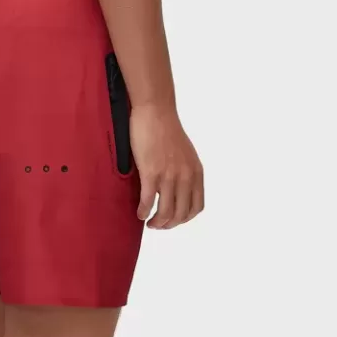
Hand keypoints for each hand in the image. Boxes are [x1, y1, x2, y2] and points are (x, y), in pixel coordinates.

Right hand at [130, 103, 203, 227]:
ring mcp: (169, 175)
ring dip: (157, 222)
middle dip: (169, 224)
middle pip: (181, 214)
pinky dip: (144, 211)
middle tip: (158, 225)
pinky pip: (149, 201)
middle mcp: (185, 176)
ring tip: (149, 222)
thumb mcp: (185, 154)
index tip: (173, 220)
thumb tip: (175, 189)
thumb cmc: (166, 129)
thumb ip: (184, 172)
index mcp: (195, 172)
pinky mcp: (152, 172)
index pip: (196, 207)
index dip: (184, 218)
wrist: (155, 111)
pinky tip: (139, 214)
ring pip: (166, 212)